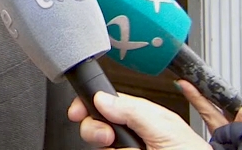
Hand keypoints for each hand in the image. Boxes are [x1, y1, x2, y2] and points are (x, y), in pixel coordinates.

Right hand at [68, 92, 210, 149]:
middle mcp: (134, 134)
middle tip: (107, 138)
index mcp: (144, 117)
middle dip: (96, 130)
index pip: (107, 103)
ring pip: (102, 147)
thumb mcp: (164, 127)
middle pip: (98, 126)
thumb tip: (103, 98)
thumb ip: (133, 110)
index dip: (89, 105)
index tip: (78, 111)